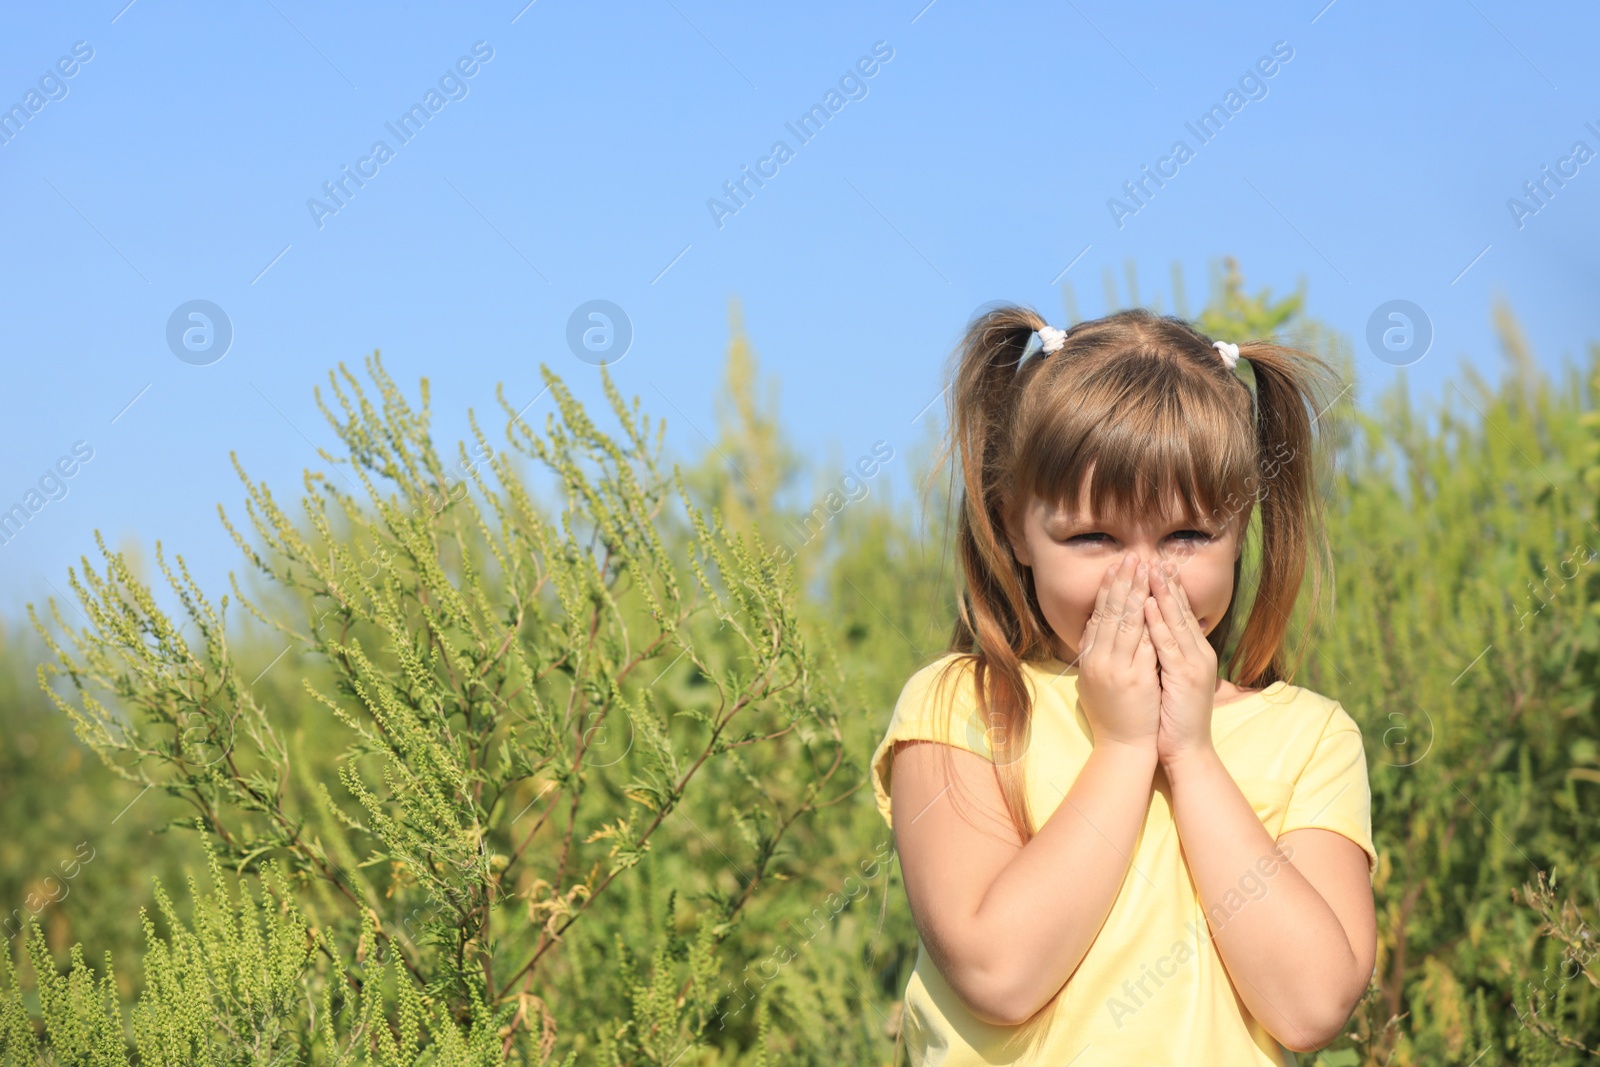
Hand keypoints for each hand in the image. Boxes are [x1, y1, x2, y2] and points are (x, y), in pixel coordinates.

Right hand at [1074, 553, 1160, 752]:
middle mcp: (1098, 659)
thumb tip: (1095, 627)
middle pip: (1111, 612)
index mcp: (1090, 658)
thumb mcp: (1095, 681)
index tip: (1116, 567)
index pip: (1100, 615)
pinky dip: (1146, 620)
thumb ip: (1096, 653)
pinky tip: (1151, 601)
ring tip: (1143, 568)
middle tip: (1131, 557)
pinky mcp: (1133, 678)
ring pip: (1125, 621)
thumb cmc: (1114, 716)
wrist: (1124, 748)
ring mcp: (1115, 668)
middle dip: (1123, 582)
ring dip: (1135, 592)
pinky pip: (1141, 642)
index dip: (1108, 589)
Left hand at [1143, 558, 1218, 767]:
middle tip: (1154, 556)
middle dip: (1166, 583)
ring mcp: (1194, 664)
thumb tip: (1147, 633)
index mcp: (1194, 653)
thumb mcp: (1168, 679)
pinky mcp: (1185, 676)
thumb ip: (1163, 655)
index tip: (1156, 565)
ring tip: (1150, 569)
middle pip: (1180, 610)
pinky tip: (1146, 604)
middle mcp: (1198, 653)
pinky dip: (1156, 622)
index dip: (1168, 589)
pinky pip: (1167, 643)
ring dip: (1161, 593)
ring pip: (1175, 621)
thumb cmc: (1172, 717)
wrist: (1186, 750)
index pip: (1180, 614)